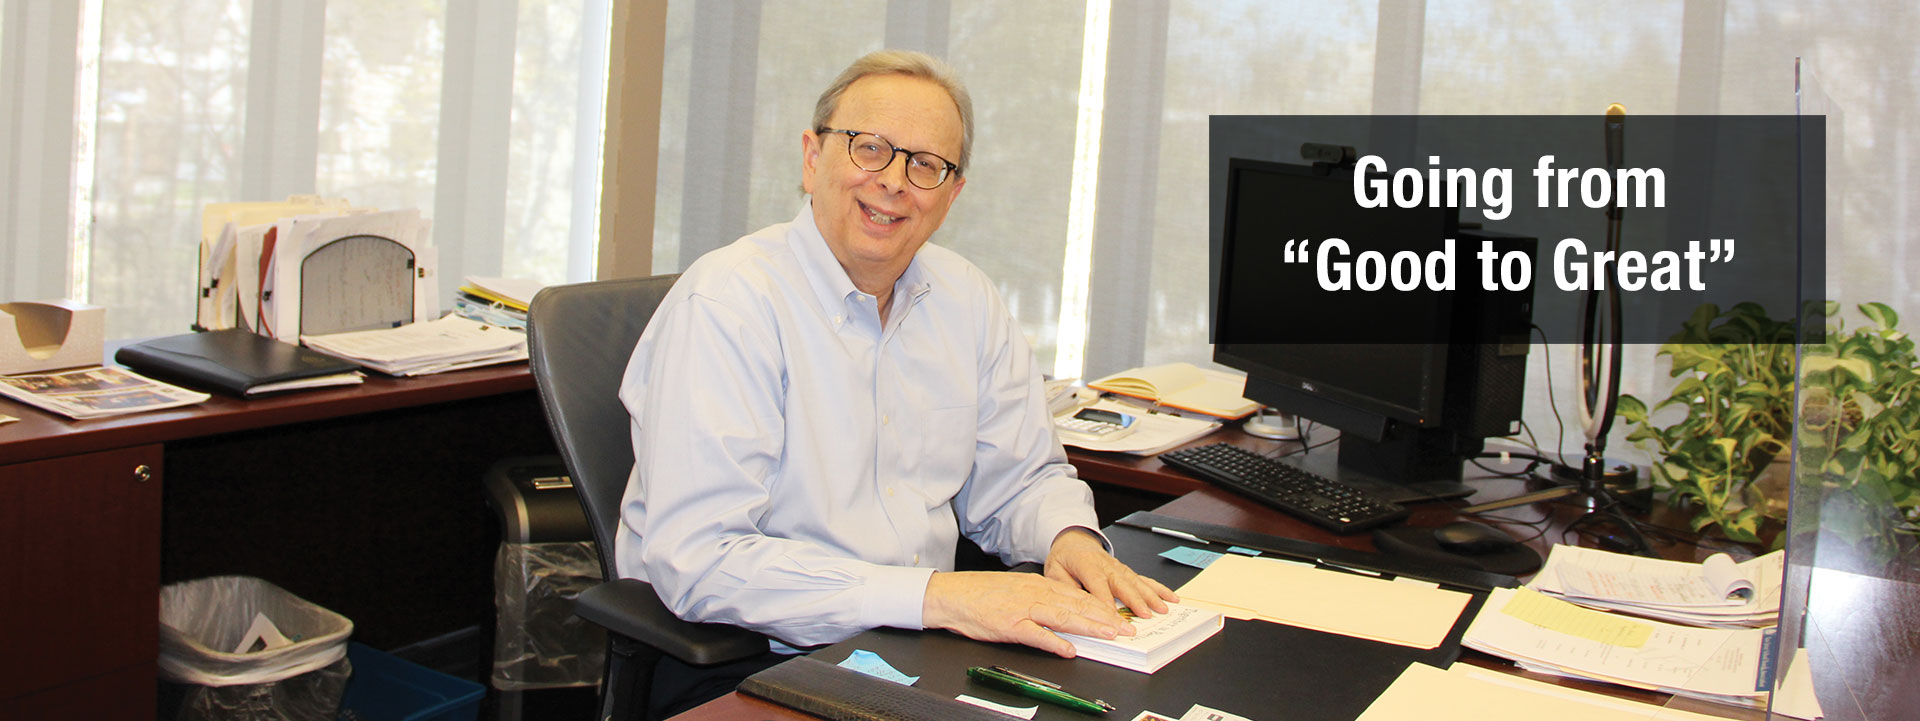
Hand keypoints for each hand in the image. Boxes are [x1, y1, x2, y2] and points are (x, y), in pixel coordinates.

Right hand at [922, 571, 1130, 657]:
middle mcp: (1035, 594)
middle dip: (1105, 618)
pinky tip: (1069, 650)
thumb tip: (1066, 611)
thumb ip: (1041, 599)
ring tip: (1110, 635)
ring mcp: (1023, 609)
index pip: (1078, 596)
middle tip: (1127, 629)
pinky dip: (1054, 642)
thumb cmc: (981, 594)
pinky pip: (1036, 634)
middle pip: (1077, 605)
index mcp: (1038, 585)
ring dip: (1089, 626)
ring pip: (1063, 617)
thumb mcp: (1016, 590)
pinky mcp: (1009, 625)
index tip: (1121, 617)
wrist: (951, 595)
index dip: (1102, 607)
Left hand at [1044, 528, 1178, 619]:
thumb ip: (1064, 586)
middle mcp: (1106, 565)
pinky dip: (1158, 588)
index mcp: (1086, 564)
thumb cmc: (1064, 558)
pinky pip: (1143, 579)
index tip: (1114, 617)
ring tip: (1163, 608)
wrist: (1073, 540)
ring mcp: (1118, 567)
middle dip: (1135, 600)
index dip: (1106, 601)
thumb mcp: (1054, 570)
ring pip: (1136, 581)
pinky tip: (1170, 596)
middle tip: (1146, 615)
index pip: (1097, 584)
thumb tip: (1073, 603)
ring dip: (1151, 595)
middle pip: (1122, 584)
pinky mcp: (1126, 570)